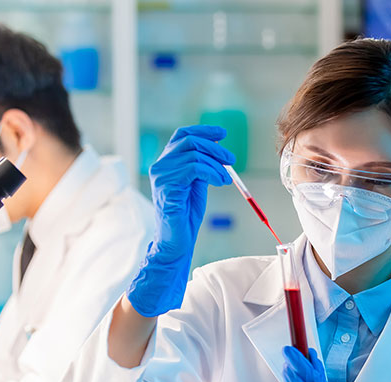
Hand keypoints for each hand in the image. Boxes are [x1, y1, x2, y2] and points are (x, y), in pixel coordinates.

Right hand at [127, 125, 233, 316]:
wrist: (176, 241)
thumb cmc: (185, 216)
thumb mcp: (196, 185)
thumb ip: (201, 167)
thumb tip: (217, 151)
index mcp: (166, 163)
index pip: (182, 136)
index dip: (203, 131)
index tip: (222, 134)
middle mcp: (160, 166)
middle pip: (189, 141)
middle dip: (214, 147)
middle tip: (231, 159)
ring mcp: (161, 175)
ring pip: (194, 154)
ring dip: (216, 164)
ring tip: (226, 178)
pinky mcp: (167, 186)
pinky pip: (194, 168)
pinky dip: (212, 172)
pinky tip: (220, 181)